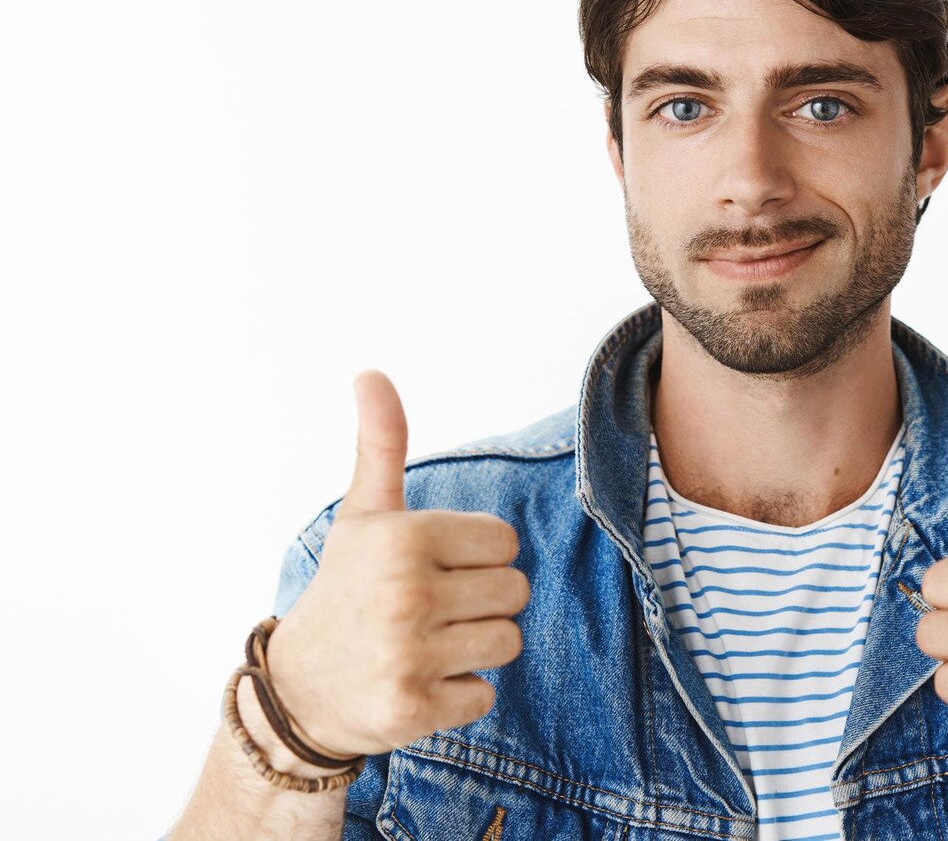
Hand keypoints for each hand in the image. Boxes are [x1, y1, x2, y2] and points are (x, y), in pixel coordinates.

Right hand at [264, 371, 529, 758]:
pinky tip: (419, 682)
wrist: (296, 691)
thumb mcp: (362, 516)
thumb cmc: (346, 591)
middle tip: (431, 610)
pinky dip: (460, 694)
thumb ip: (382, 445)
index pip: (506, 542)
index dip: (477, 556)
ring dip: (476, 648)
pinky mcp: (413, 710)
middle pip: (516, 591)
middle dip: (482, 602)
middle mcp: (407, 594)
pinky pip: (486, 695)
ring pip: (508, 642)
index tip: (434, 567)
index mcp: (404, 537)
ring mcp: (409, 655)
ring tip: (427, 643)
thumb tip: (370, 373)